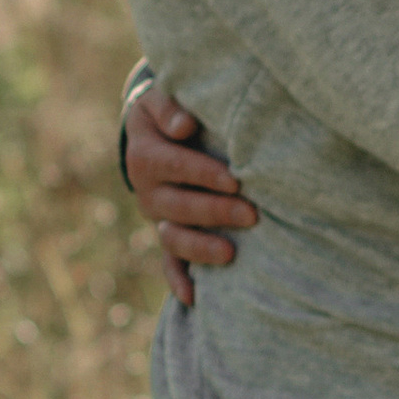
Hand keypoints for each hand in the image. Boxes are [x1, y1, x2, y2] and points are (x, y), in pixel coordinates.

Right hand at [123, 85, 255, 307]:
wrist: (153, 134)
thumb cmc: (167, 113)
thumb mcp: (158, 100)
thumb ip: (168, 106)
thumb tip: (183, 125)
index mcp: (146, 157)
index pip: (173, 165)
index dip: (202, 174)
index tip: (234, 179)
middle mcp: (148, 192)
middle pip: (178, 207)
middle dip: (215, 212)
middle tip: (252, 214)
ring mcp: (158, 218)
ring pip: (173, 238)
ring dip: (201, 248)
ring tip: (232, 253)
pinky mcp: (167, 235)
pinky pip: (169, 263)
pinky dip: (178, 281)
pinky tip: (194, 299)